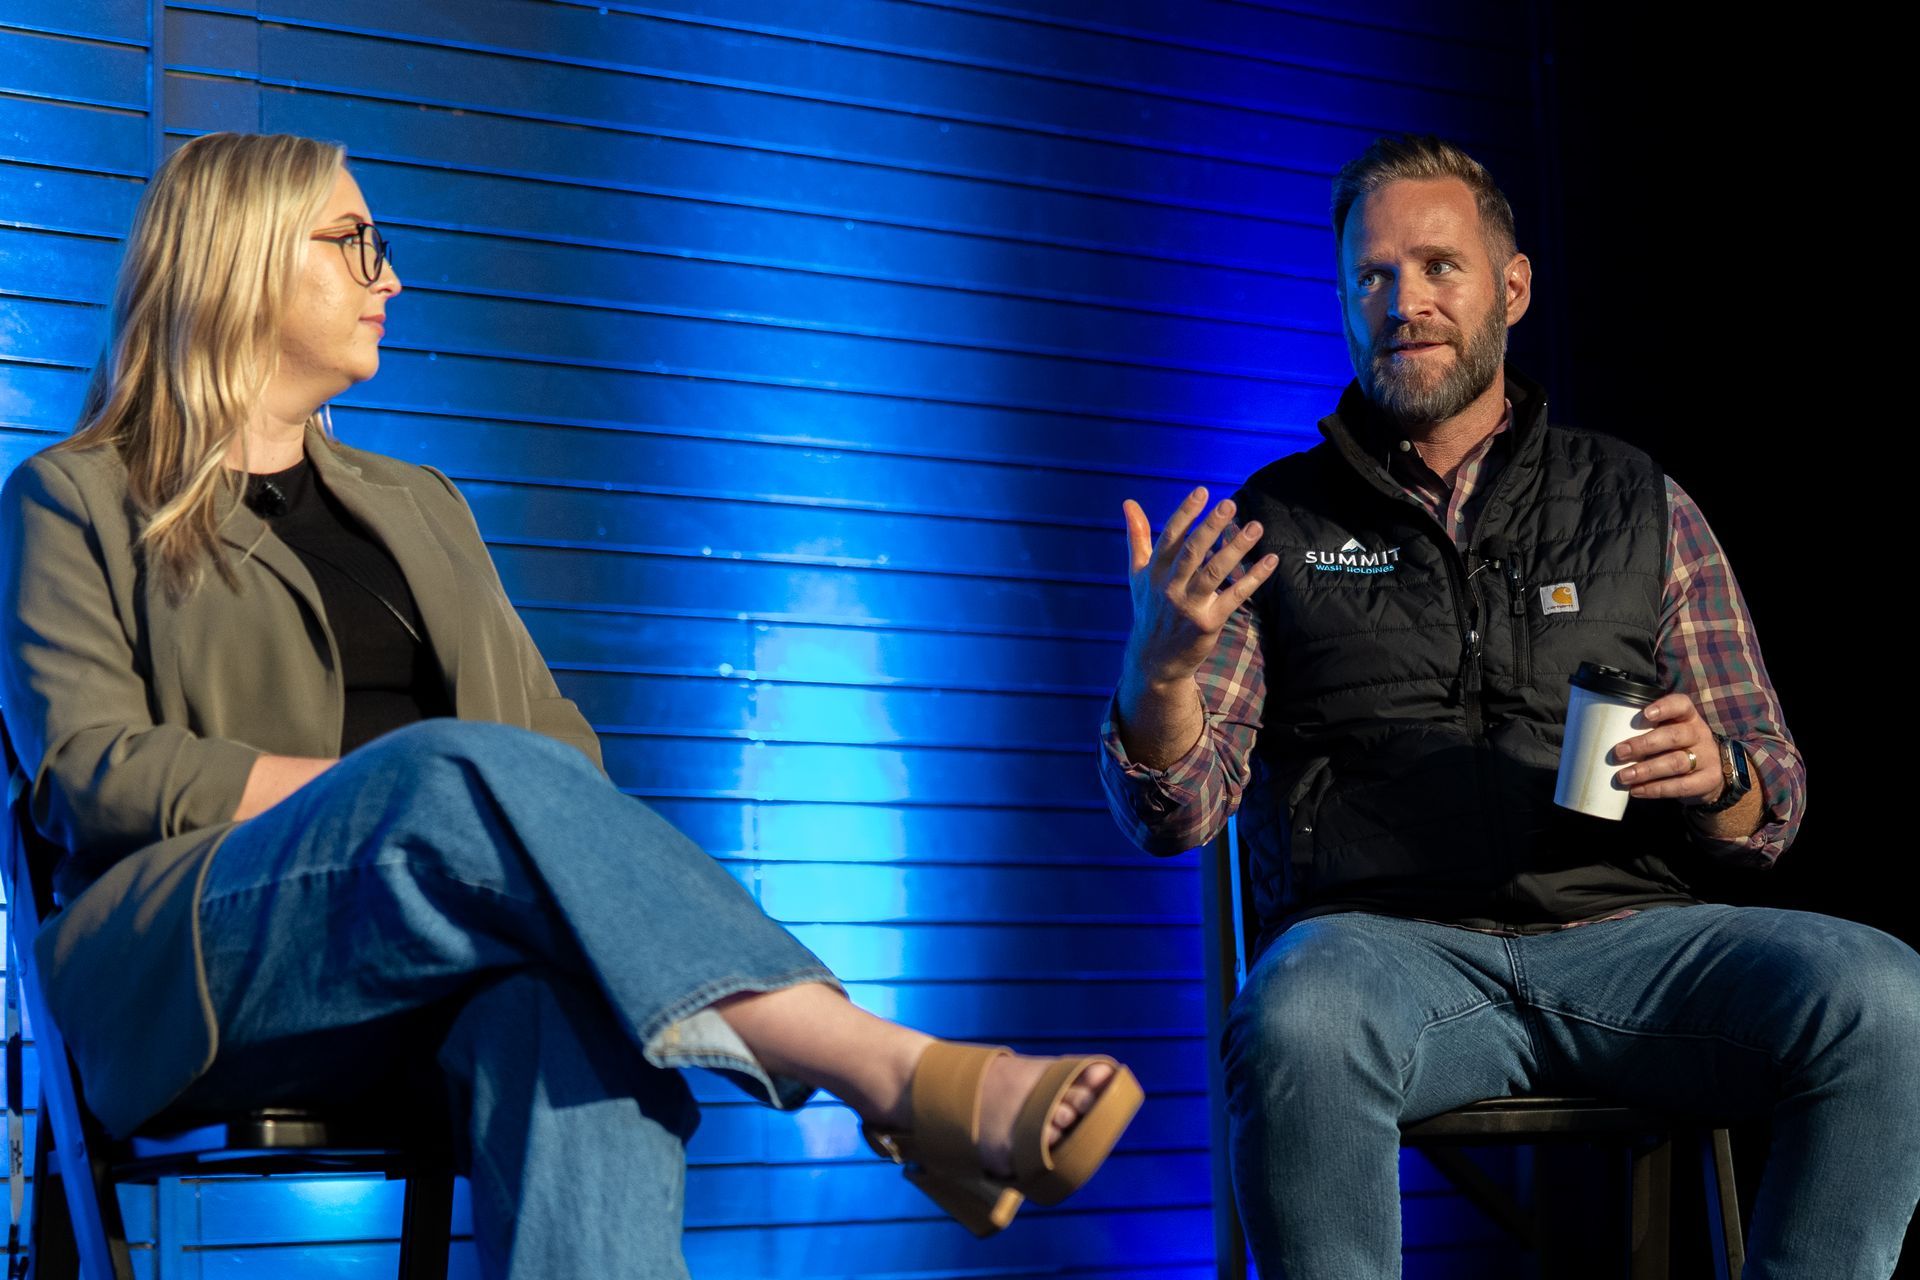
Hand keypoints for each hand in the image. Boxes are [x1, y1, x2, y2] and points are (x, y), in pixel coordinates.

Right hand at [1122, 488, 1277, 686]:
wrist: (1154, 659)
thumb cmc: (1149, 609)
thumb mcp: (1138, 573)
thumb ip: (1137, 536)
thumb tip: (1128, 503)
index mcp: (1154, 570)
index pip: (1170, 536)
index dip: (1186, 513)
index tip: (1202, 491)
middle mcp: (1169, 586)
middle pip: (1192, 552)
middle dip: (1211, 527)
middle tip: (1230, 504)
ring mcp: (1188, 605)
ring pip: (1214, 572)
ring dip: (1236, 549)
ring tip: (1255, 527)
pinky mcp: (1207, 622)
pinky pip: (1234, 597)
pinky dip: (1253, 579)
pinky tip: (1270, 560)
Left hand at [1611, 693, 1721, 804]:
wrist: (1711, 775)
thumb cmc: (1677, 748)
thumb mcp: (1669, 733)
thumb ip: (1647, 731)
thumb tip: (1605, 738)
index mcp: (1688, 718)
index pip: (1682, 705)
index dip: (1665, 707)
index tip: (1645, 714)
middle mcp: (1700, 735)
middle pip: (1674, 736)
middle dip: (1644, 744)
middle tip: (1619, 752)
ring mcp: (1707, 758)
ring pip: (1676, 762)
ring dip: (1646, 770)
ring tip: (1623, 776)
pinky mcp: (1708, 780)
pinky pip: (1681, 786)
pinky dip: (1656, 789)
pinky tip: (1636, 790)